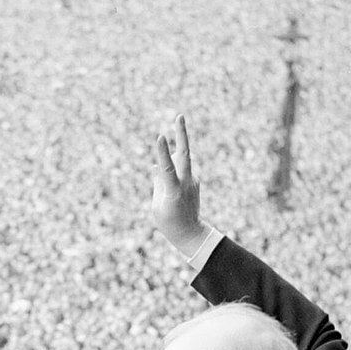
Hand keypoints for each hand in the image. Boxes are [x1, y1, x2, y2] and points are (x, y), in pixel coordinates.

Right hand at [151, 114, 210, 256]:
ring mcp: (192, 181)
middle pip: (185, 154)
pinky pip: (181, 173)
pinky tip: (174, 186)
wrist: (190, 233)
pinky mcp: (194, 182)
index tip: (160, 136)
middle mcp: (186, 182)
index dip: (162, 152)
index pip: (167, 168)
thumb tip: (156, 166)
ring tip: (175, 136)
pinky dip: (174, 172)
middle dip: (181, 134)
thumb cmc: (168, 222)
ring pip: (182, 161)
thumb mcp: (157, 204)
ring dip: (177, 148)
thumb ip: (158, 183)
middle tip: (179, 116)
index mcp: (173, 191)